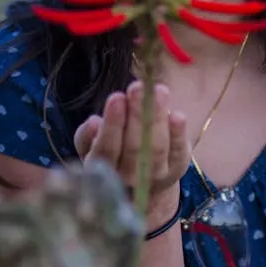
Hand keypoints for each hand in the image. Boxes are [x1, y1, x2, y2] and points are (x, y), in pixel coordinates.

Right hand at [74, 81, 190, 214]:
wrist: (139, 179)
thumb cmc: (111, 151)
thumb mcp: (89, 144)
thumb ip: (86, 136)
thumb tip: (94, 123)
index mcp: (103, 170)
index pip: (106, 149)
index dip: (112, 124)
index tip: (117, 97)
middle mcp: (129, 178)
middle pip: (134, 147)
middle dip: (137, 114)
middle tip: (138, 87)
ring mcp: (155, 177)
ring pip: (157, 148)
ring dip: (158, 118)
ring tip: (159, 91)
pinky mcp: (177, 169)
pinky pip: (179, 153)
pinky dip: (179, 135)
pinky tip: (178, 115)